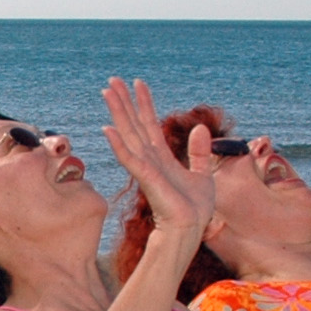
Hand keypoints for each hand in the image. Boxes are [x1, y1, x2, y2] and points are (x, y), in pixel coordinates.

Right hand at [101, 77, 214, 239]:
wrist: (191, 230)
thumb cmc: (194, 210)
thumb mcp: (203, 175)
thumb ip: (199, 153)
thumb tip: (200, 128)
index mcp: (162, 157)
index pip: (150, 124)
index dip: (144, 103)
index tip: (138, 83)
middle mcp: (150, 160)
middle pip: (133, 125)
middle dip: (124, 102)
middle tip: (112, 80)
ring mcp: (146, 169)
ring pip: (128, 135)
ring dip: (118, 113)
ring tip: (108, 93)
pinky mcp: (147, 180)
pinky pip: (131, 159)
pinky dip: (119, 145)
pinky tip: (108, 129)